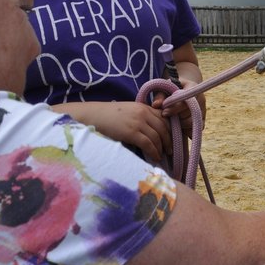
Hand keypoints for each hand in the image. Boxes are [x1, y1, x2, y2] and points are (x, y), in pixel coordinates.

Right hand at [57, 101, 171, 163]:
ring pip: (157, 137)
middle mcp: (143, 113)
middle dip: (169, 140)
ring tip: (162, 155)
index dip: (169, 129)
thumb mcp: (128, 112)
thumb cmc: (108, 116)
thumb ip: (140, 117)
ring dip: (162, 148)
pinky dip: (154, 152)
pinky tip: (155, 157)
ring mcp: (138, 122)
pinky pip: (149, 144)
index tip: (171, 138)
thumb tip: (150, 131)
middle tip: (170, 150)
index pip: (163, 117)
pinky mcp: (132, 132)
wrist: (93, 116)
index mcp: (143, 107)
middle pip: (163, 128)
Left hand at [158, 78, 204, 133]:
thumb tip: (155, 105)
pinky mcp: (201, 122)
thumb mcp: (163, 89)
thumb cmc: (170, 89)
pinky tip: (177, 126)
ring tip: (171, 121)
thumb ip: (160, 96)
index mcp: (192, 88)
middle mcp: (201, 100)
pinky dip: (184, 131)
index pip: (186, 101)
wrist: (180, 91)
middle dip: (176, 117)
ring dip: (180, 125)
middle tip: (166, 118)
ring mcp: (202, 111)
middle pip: (190, 114)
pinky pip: (194, 130)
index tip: (164, 113)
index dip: (174, 109)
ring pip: (192, 123)